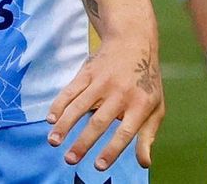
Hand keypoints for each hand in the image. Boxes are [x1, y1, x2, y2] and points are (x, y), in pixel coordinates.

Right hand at [46, 34, 164, 171]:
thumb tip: (144, 163)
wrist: (133, 40)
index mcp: (140, 104)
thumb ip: (148, 135)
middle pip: (99, 121)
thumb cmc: (146, 81)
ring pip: (80, 105)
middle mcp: (121, 93)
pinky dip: (59, 104)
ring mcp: (102, 81)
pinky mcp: (87, 72)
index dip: (112, 150)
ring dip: (65, 125)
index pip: (125, 132)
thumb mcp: (156, 107)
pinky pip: (70, 90)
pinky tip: (50, 119)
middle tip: (70, 160)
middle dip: (83, 142)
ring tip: (53, 142)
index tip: (98, 166)